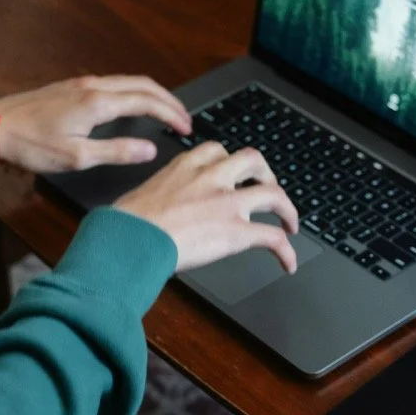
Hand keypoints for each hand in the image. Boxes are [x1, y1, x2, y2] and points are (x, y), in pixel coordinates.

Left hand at [0, 75, 190, 172]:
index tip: (186, 128)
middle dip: (169, 101)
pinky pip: (114, 84)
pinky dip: (135, 92)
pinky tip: (135, 106)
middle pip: (143, 85)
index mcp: (98, 103)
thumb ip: (117, 152)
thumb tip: (148, 149)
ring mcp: (82, 84)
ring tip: (167, 112)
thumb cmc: (31, 145)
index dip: (171, 114)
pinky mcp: (73, 87)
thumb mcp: (77, 157)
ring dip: (153, 94)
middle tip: (185, 119)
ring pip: (129, 81)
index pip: (147, 102)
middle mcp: (93, 87)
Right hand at [114, 143, 299, 273]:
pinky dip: (286, 251)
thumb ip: (163, 195)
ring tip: (289, 223)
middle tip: (268, 189)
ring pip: (274, 194)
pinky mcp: (236, 232)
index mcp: (186, 166)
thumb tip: (160, 213)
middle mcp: (212, 178)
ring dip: (287, 209)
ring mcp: (227, 203)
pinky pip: (273, 238)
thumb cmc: (126, 224)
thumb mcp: (144, 194)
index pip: (217, 151)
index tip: (233, 173)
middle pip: (253, 160)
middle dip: (267, 174)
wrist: (129, 239)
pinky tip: (288, 263)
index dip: (230, 163)